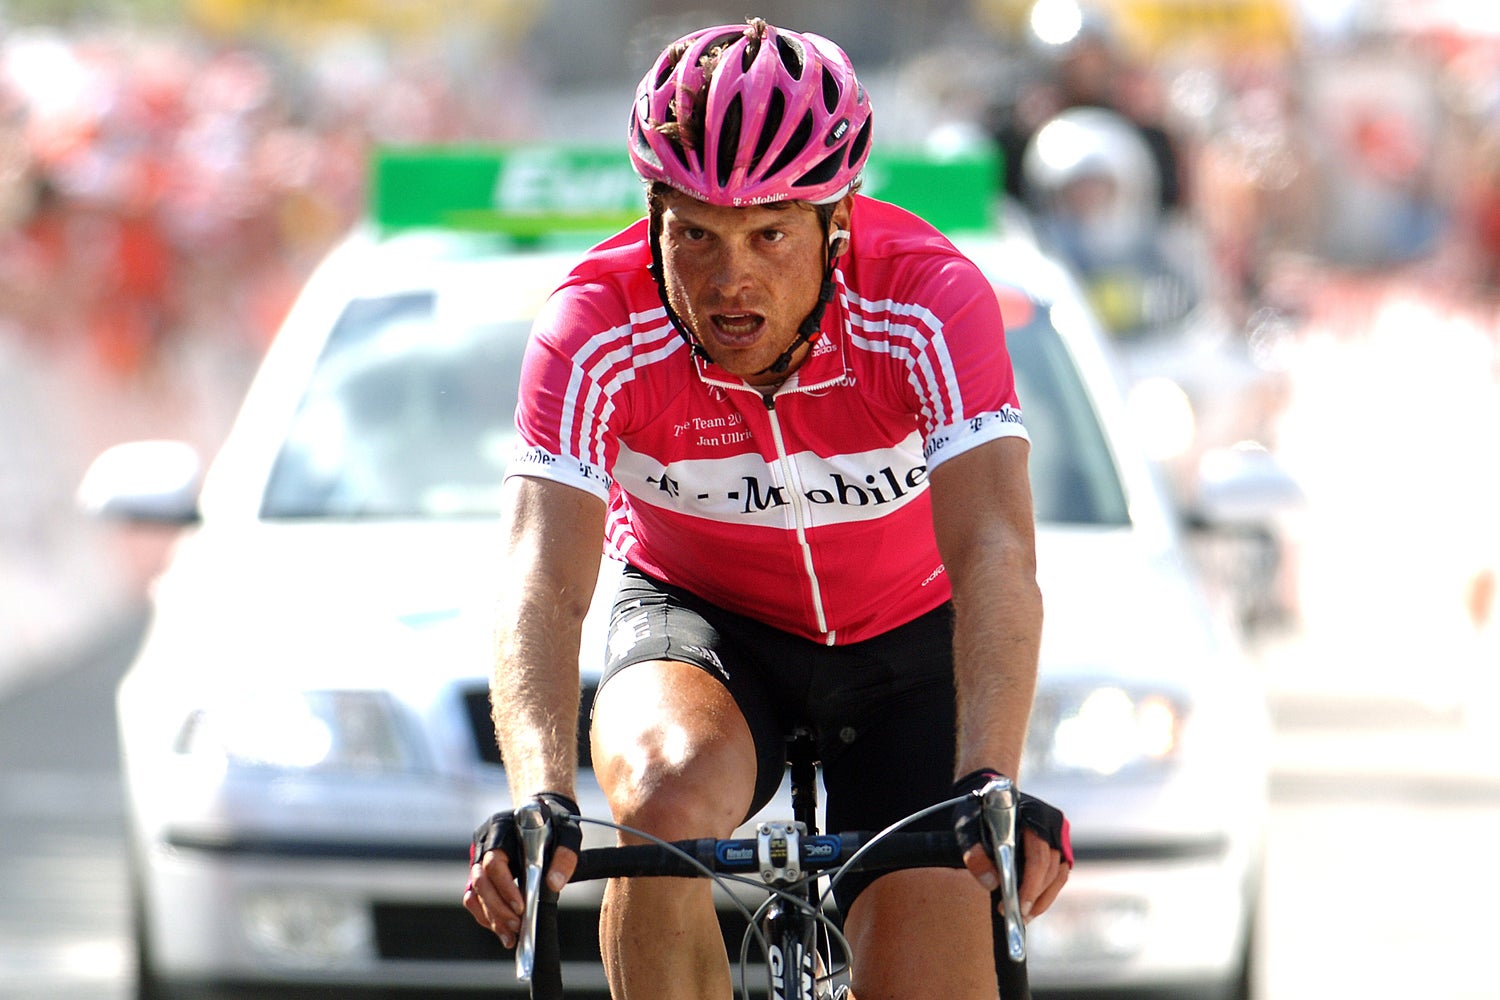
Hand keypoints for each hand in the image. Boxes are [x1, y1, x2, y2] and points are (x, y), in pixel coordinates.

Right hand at [462, 794, 580, 947]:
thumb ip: (565, 857)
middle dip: (498, 908)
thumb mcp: (568, 834)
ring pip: (474, 894)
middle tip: (518, 926)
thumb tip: (554, 885)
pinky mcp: (482, 875)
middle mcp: (484, 844)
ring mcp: (479, 859)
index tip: (521, 906)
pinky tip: (503, 931)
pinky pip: (476, 899)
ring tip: (511, 936)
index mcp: (501, 829)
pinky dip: (487, 917)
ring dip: (491, 917)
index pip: (494, 862)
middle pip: (480, 881)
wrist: (544, 815)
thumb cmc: (555, 824)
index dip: (505, 886)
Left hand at [952, 770, 1071, 920]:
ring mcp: (1059, 835)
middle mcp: (1052, 825)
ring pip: (1058, 875)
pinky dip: (1047, 890)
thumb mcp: (967, 825)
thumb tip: (991, 884)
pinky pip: (1058, 873)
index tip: (1015, 907)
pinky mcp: (1059, 845)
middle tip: (1017, 917)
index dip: (1028, 887)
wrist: (990, 792)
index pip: (1038, 860)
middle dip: (1034, 898)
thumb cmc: (978, 809)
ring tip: (1024, 916)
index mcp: (1034, 816)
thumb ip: (974, 852)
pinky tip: (1033, 903)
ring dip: (1043, 898)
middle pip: (1051, 871)